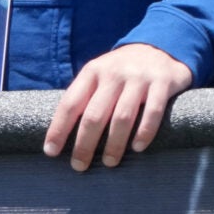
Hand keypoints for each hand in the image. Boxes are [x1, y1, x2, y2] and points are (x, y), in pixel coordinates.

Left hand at [44, 43, 193, 170]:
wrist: (160, 47)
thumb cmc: (121, 72)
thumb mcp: (100, 75)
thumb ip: (84, 97)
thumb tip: (60, 136)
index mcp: (93, 71)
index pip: (71, 103)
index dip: (59, 129)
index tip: (51, 152)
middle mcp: (114, 73)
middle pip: (95, 114)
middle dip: (84, 144)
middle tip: (79, 166)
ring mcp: (140, 77)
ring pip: (122, 116)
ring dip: (114, 144)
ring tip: (109, 163)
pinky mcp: (163, 82)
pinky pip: (153, 111)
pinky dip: (145, 132)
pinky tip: (138, 147)